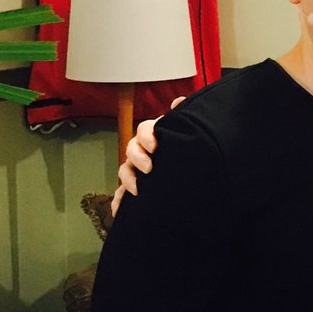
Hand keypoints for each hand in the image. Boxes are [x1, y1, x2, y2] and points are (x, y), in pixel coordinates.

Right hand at [110, 96, 183, 216]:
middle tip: (150, 168)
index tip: (155, 145)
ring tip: (138, 190)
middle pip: (131, 149)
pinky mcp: (137, 187)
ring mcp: (138, 169)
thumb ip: (183, 117)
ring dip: (128, 180)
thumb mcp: (188, 131)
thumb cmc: (187, 146)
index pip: (144, 130)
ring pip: (125, 171)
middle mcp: (144, 151)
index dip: (147, 136)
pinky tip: (118, 211)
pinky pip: (122, 195)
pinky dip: (119, 202)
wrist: (193, 173)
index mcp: (156, 135)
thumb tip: (179, 100)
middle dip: (138, 158)